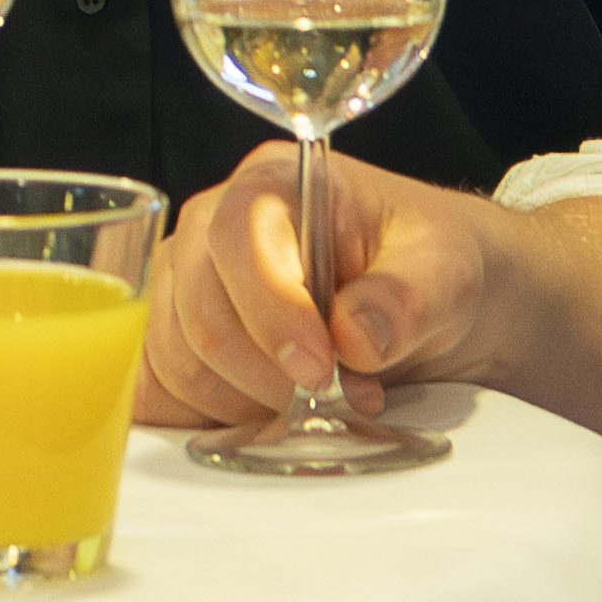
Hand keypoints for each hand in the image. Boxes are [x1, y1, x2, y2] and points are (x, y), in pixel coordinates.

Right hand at [138, 144, 489, 427]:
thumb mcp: (445, 269)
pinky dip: (203, 418)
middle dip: (269, 374)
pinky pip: (155, 387)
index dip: (272, 310)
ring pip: (177, 357)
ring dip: (246, 403)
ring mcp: (185, 282)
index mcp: (276, 183)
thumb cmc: (428, 264)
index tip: (321, 369)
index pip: (238, 236)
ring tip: (312, 403)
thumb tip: (354, 335)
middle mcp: (214, 225)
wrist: (427, 297)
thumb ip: (406, 297)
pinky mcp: (177, 337)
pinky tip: (260, 418)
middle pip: (199, 310)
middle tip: (336, 394)